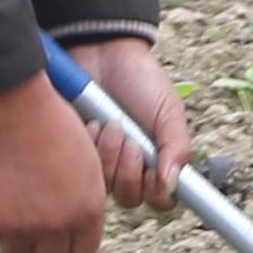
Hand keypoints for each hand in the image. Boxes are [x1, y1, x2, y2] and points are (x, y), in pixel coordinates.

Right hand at [0, 80, 112, 252]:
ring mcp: (24, 227)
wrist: (15, 113)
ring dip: (9, 239)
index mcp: (88, 209)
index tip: (58, 242)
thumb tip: (68, 219)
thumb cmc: (51, 124)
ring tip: (6, 216)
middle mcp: (59, 225)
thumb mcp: (84, 162)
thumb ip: (79, 195)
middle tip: (28, 240)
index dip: (69, 248)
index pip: (82, 250)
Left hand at [65, 38, 189, 210]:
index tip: (154, 171)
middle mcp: (129, 166)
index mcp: (157, 160)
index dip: (158, 192)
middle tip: (130, 140)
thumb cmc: (141, 81)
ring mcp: (101, 162)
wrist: (102, 54)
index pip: (161, 198)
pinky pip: (80, 169)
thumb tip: (172, 184)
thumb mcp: (169, 111)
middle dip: (129, 170)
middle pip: (130, 198)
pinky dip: (90, 146)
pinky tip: (92, 125)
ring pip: (104, 187)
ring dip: (109, 155)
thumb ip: (176, 148)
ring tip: (110, 124)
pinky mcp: (75, 153)